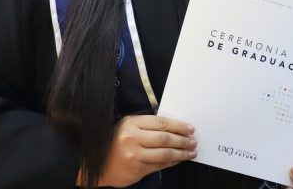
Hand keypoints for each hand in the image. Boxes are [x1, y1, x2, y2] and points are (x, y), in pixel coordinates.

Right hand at [81, 115, 196, 186]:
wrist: (98, 164)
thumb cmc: (115, 142)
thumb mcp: (127, 126)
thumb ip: (146, 125)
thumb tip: (173, 127)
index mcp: (131, 123)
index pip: (161, 123)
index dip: (178, 125)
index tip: (190, 128)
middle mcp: (132, 139)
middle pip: (165, 138)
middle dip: (182, 140)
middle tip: (193, 141)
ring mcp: (135, 155)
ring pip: (164, 154)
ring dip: (181, 153)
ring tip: (191, 152)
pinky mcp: (137, 169)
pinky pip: (160, 165)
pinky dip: (172, 162)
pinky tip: (179, 160)